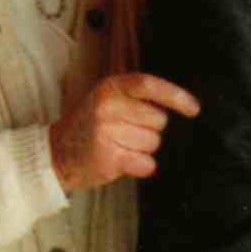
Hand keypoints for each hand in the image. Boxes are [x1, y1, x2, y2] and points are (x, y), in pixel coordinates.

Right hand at [49, 72, 199, 191]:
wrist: (56, 153)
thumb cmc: (91, 124)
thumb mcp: (108, 98)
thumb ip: (137, 96)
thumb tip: (181, 103)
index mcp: (111, 87)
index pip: (150, 85)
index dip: (176, 96)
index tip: (194, 109)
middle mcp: (108, 106)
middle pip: (158, 120)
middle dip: (151, 129)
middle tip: (127, 132)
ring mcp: (106, 132)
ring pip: (154, 143)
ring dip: (143, 148)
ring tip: (120, 146)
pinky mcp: (108, 157)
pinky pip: (146, 163)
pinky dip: (141, 166)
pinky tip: (122, 161)